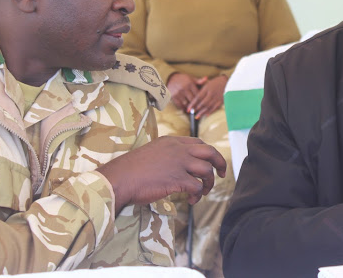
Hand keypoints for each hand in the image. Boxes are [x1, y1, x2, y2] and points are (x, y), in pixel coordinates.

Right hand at [97, 135, 226, 213]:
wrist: (120, 179)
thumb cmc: (130, 169)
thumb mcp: (152, 153)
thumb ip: (167, 155)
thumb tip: (177, 167)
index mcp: (171, 141)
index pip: (198, 142)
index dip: (208, 153)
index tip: (212, 162)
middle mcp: (178, 149)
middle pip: (210, 152)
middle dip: (220, 163)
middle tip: (222, 174)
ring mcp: (179, 163)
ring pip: (207, 170)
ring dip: (209, 183)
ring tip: (202, 192)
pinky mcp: (177, 179)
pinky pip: (197, 187)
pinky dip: (198, 195)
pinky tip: (191, 200)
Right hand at [167, 73, 200, 110]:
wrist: (170, 78)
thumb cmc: (183, 79)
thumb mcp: (191, 78)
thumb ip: (199, 81)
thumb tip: (207, 78)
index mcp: (190, 84)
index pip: (198, 94)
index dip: (201, 100)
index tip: (203, 104)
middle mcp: (184, 88)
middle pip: (192, 100)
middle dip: (196, 105)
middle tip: (199, 110)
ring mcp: (178, 93)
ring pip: (186, 103)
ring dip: (190, 107)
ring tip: (193, 110)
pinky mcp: (173, 96)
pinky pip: (179, 104)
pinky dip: (183, 108)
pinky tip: (186, 109)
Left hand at [188, 75, 227, 118]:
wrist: (228, 82)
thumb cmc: (216, 82)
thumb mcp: (208, 83)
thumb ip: (201, 89)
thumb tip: (194, 97)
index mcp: (207, 88)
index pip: (198, 97)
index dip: (193, 104)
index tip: (188, 109)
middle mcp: (211, 94)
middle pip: (202, 103)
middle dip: (196, 109)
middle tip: (191, 113)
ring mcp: (216, 98)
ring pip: (208, 107)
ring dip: (202, 112)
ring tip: (197, 116)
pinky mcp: (221, 101)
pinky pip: (214, 108)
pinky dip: (210, 112)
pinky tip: (206, 115)